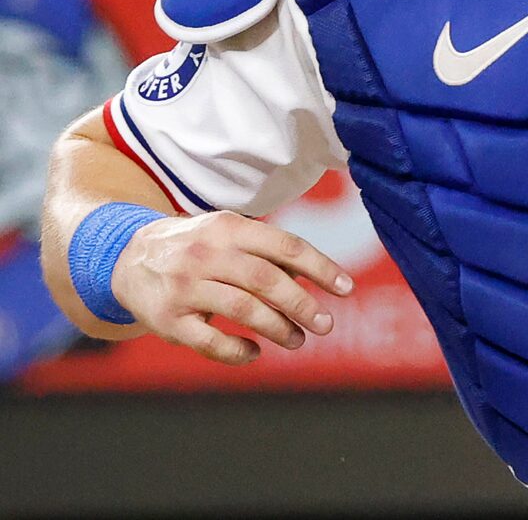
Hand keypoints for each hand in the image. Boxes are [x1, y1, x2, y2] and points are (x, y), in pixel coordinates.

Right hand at [112, 211, 352, 365]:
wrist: (127, 256)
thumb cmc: (194, 246)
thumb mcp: (225, 234)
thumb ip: (263, 251)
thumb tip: (308, 279)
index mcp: (229, 227)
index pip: (284, 245)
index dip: (319, 266)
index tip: (346, 288)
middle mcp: (207, 253)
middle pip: (265, 279)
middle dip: (302, 304)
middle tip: (326, 324)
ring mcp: (186, 287)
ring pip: (241, 309)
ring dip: (276, 328)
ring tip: (297, 340)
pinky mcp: (168, 319)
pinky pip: (209, 340)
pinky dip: (237, 350)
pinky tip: (254, 353)